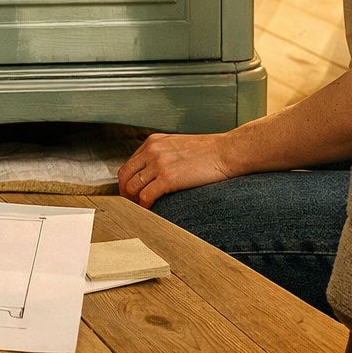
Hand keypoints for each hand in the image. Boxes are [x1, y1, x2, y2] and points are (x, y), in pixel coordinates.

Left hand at [117, 132, 236, 207]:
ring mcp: (159, 164)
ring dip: (134, 202)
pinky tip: (152, 210)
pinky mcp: (168, 178)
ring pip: (132, 187)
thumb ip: (162, 155)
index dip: (127, 182)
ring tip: (143, 210)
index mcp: (153, 142)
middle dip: (125, 193)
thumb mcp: (178, 146)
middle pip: (124, 176)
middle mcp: (152, 151)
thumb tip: (152, 174)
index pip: (129, 164)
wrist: (227, 152)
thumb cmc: (208, 152)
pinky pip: (145, 196)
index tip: (131, 194)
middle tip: (132, 205)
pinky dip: (145, 206)